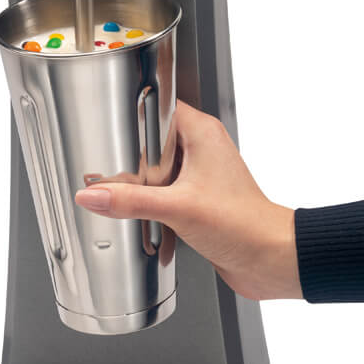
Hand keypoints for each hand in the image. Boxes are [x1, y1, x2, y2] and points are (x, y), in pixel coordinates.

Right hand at [75, 100, 301, 300]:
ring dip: (139, 180)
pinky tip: (137, 212)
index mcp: (202, 133)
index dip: (132, 112)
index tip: (105, 121)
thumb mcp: (178, 208)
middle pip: (153, 138)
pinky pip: (165, 190)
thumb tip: (93, 194)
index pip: (159, 106)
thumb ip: (131, 200)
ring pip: (157, 166)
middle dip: (129, 152)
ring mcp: (202, 174)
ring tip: (114, 189)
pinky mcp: (199, 198)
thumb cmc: (244, 223)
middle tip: (103, 163)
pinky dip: (150, 200)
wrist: (269, 257)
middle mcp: (203, 148)